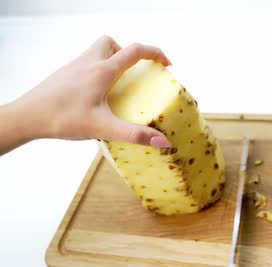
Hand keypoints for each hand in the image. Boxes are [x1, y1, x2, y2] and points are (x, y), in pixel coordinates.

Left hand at [0, 35, 171, 154]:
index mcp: (102, 71)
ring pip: (97, 51)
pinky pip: (86, 64)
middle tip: (135, 73)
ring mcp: (74, 67)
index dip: (156, 53)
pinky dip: (98, 72)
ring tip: (118, 86)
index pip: (135, 51)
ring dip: (112, 60)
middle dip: (128, 53)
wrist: (26, 117)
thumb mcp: (103, 128)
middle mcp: (88, 63)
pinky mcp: (64, 75)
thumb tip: (163, 141)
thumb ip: (135, 134)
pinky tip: (97, 96)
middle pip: (112, 43)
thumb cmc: (62, 119)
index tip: (167, 65)